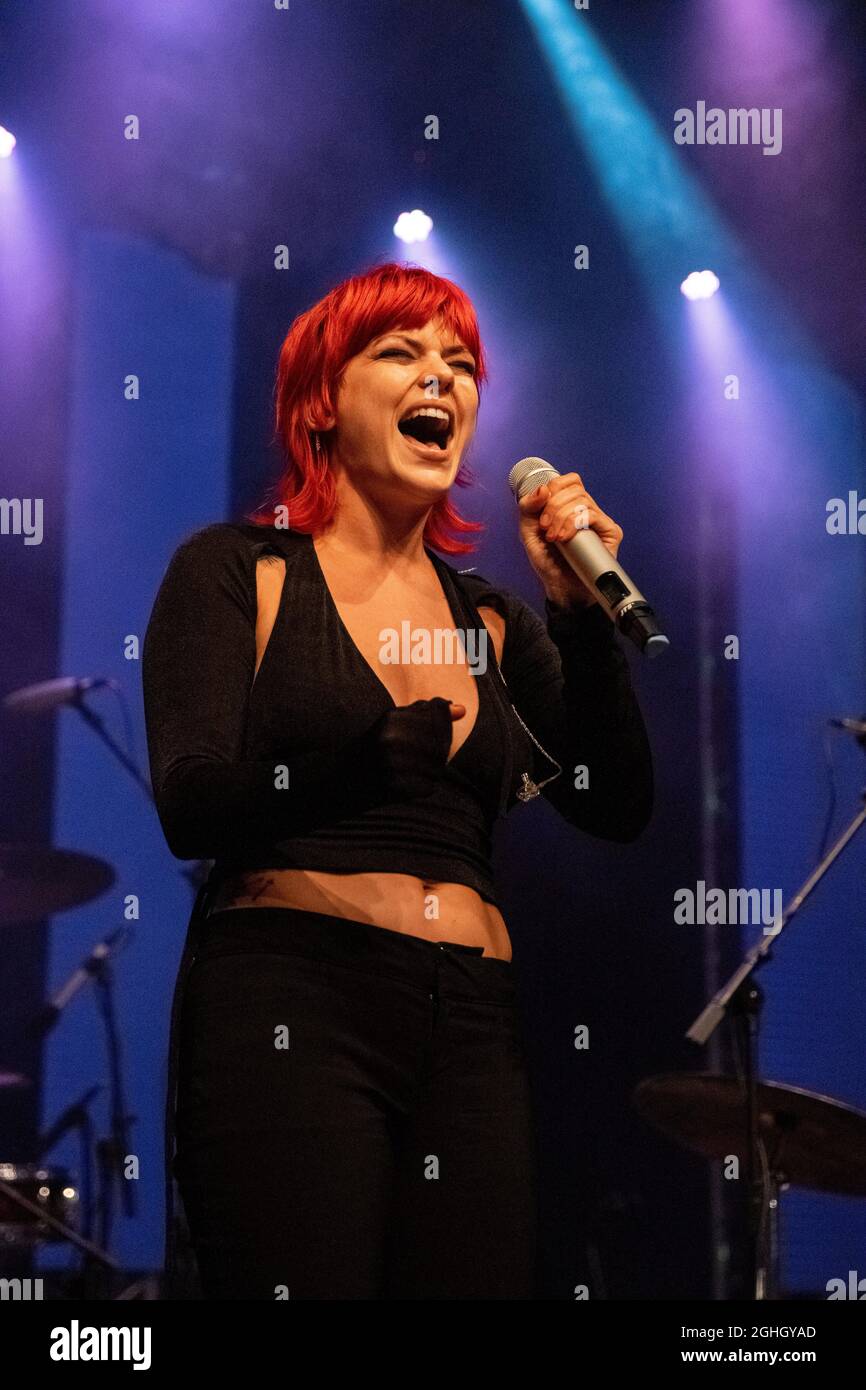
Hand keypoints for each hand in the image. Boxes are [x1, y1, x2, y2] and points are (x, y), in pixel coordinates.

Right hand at [370, 697, 464, 798]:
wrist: (342, 780)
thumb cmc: (373, 747)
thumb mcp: (394, 722)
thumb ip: (427, 714)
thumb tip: (462, 710)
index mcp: (391, 718)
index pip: (437, 713)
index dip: (441, 722)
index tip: (430, 731)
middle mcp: (392, 739)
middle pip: (440, 741)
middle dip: (438, 747)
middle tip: (419, 755)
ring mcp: (393, 765)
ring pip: (438, 764)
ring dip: (432, 768)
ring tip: (412, 768)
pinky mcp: (396, 788)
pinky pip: (429, 786)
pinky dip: (424, 785)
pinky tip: (407, 781)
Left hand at [517, 471, 623, 608]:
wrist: (560, 587)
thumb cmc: (548, 562)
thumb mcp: (528, 531)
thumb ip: (528, 507)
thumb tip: (543, 488)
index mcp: (570, 505)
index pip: (568, 481)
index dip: (553, 489)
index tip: (541, 514)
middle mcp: (587, 510)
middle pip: (574, 488)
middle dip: (553, 507)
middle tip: (546, 529)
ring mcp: (600, 520)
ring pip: (582, 500)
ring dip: (561, 517)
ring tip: (554, 538)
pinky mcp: (610, 532)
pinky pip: (593, 514)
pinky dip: (574, 523)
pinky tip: (565, 538)